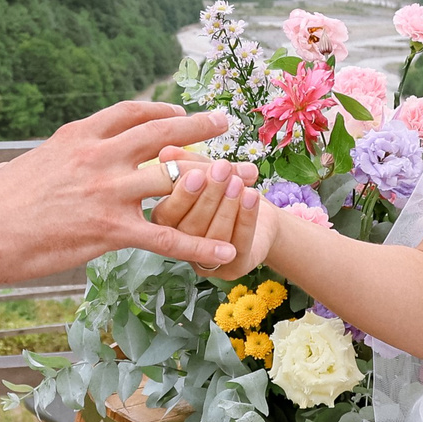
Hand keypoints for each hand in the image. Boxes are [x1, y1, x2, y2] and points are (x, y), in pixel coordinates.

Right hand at [0, 101, 243, 281]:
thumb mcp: (23, 167)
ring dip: (217, 177)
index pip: (129, 113)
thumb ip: (47, 162)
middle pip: (162, 133)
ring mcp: (107, 192)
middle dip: (200, 124)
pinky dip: (201, 245)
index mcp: (77, 138)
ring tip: (247, 177)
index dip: (160, 109)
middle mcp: (98, 157)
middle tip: (227, 120)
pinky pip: (166, 237)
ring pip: (175, 177)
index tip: (177, 109)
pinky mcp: (109, 230)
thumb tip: (38, 165)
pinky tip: (226, 249)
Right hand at [147, 157, 275, 280]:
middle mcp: (179, 247)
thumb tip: (166, 151)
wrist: (258, 211)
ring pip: (214, 236)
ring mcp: (205, 262)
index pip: (167, 212)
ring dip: (227, 206)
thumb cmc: (224, 187)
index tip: (197, 173)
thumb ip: (187, 162)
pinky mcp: (232, 270)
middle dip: (209, 196)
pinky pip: (239, 243)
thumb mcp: (205, 170)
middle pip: (190, 225)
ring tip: (238, 182)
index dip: (182, 194)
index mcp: (164, 223)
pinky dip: (246, 217)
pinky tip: (253, 196)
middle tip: (222, 170)